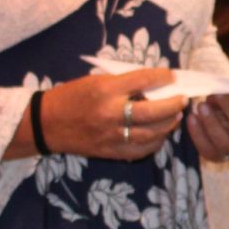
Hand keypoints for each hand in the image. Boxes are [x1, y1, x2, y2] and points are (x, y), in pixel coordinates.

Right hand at [40, 69, 180, 159]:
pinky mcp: (111, 151)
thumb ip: (123, 83)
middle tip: (182, 99)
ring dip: (168, 124)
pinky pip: (141, 150)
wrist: (46, 124)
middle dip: (173, 104)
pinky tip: (160, 134)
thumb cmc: (71, 97)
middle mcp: (111, 113)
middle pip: (153, 111)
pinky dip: (155, 142)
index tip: (172, 76)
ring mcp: (112, 135)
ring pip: (151, 133)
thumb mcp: (95, 81)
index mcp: (105, 90)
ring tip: (175, 116)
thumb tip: (153, 84)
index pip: (143, 80)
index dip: (162, 77)